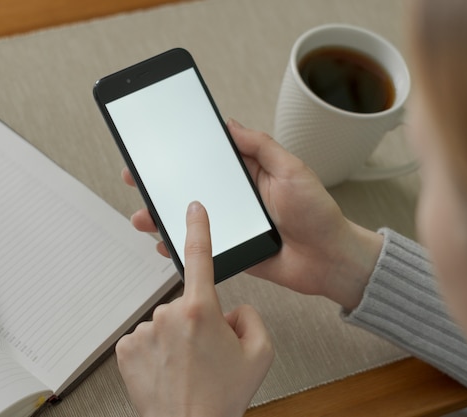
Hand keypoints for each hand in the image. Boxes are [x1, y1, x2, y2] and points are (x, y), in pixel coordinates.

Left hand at [116, 202, 273, 416]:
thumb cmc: (221, 397)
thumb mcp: (260, 354)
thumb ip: (251, 317)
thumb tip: (231, 310)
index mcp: (202, 310)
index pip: (201, 257)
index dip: (198, 228)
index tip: (193, 208)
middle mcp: (169, 315)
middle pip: (188, 304)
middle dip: (198, 322)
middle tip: (206, 355)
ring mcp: (144, 331)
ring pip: (166, 323)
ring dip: (176, 338)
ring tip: (187, 368)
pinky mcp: (126, 347)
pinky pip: (146, 337)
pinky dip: (156, 350)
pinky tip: (167, 370)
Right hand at [122, 120, 382, 309]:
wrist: (330, 259)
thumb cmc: (318, 213)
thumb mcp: (291, 169)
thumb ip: (260, 147)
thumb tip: (230, 124)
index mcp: (249, 174)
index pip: (207, 159)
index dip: (180, 154)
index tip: (155, 149)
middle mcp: (236, 198)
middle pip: (190, 188)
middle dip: (161, 185)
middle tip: (136, 179)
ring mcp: (231, 225)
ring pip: (189, 218)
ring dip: (163, 216)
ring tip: (143, 216)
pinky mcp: (231, 250)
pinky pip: (200, 247)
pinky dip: (180, 246)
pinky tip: (163, 244)